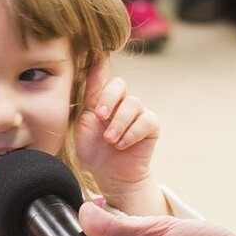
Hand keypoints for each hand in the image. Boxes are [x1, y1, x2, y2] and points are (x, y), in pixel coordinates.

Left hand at [74, 65, 164, 214]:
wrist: (110, 176)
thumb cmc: (94, 151)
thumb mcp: (84, 123)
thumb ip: (88, 97)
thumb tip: (90, 66)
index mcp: (103, 100)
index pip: (102, 77)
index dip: (100, 68)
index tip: (97, 59)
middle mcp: (122, 102)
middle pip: (119, 85)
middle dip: (109, 99)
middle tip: (100, 117)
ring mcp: (138, 113)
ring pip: (133, 104)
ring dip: (118, 123)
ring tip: (110, 141)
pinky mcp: (151, 126)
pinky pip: (146, 120)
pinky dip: (132, 133)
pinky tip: (122, 145)